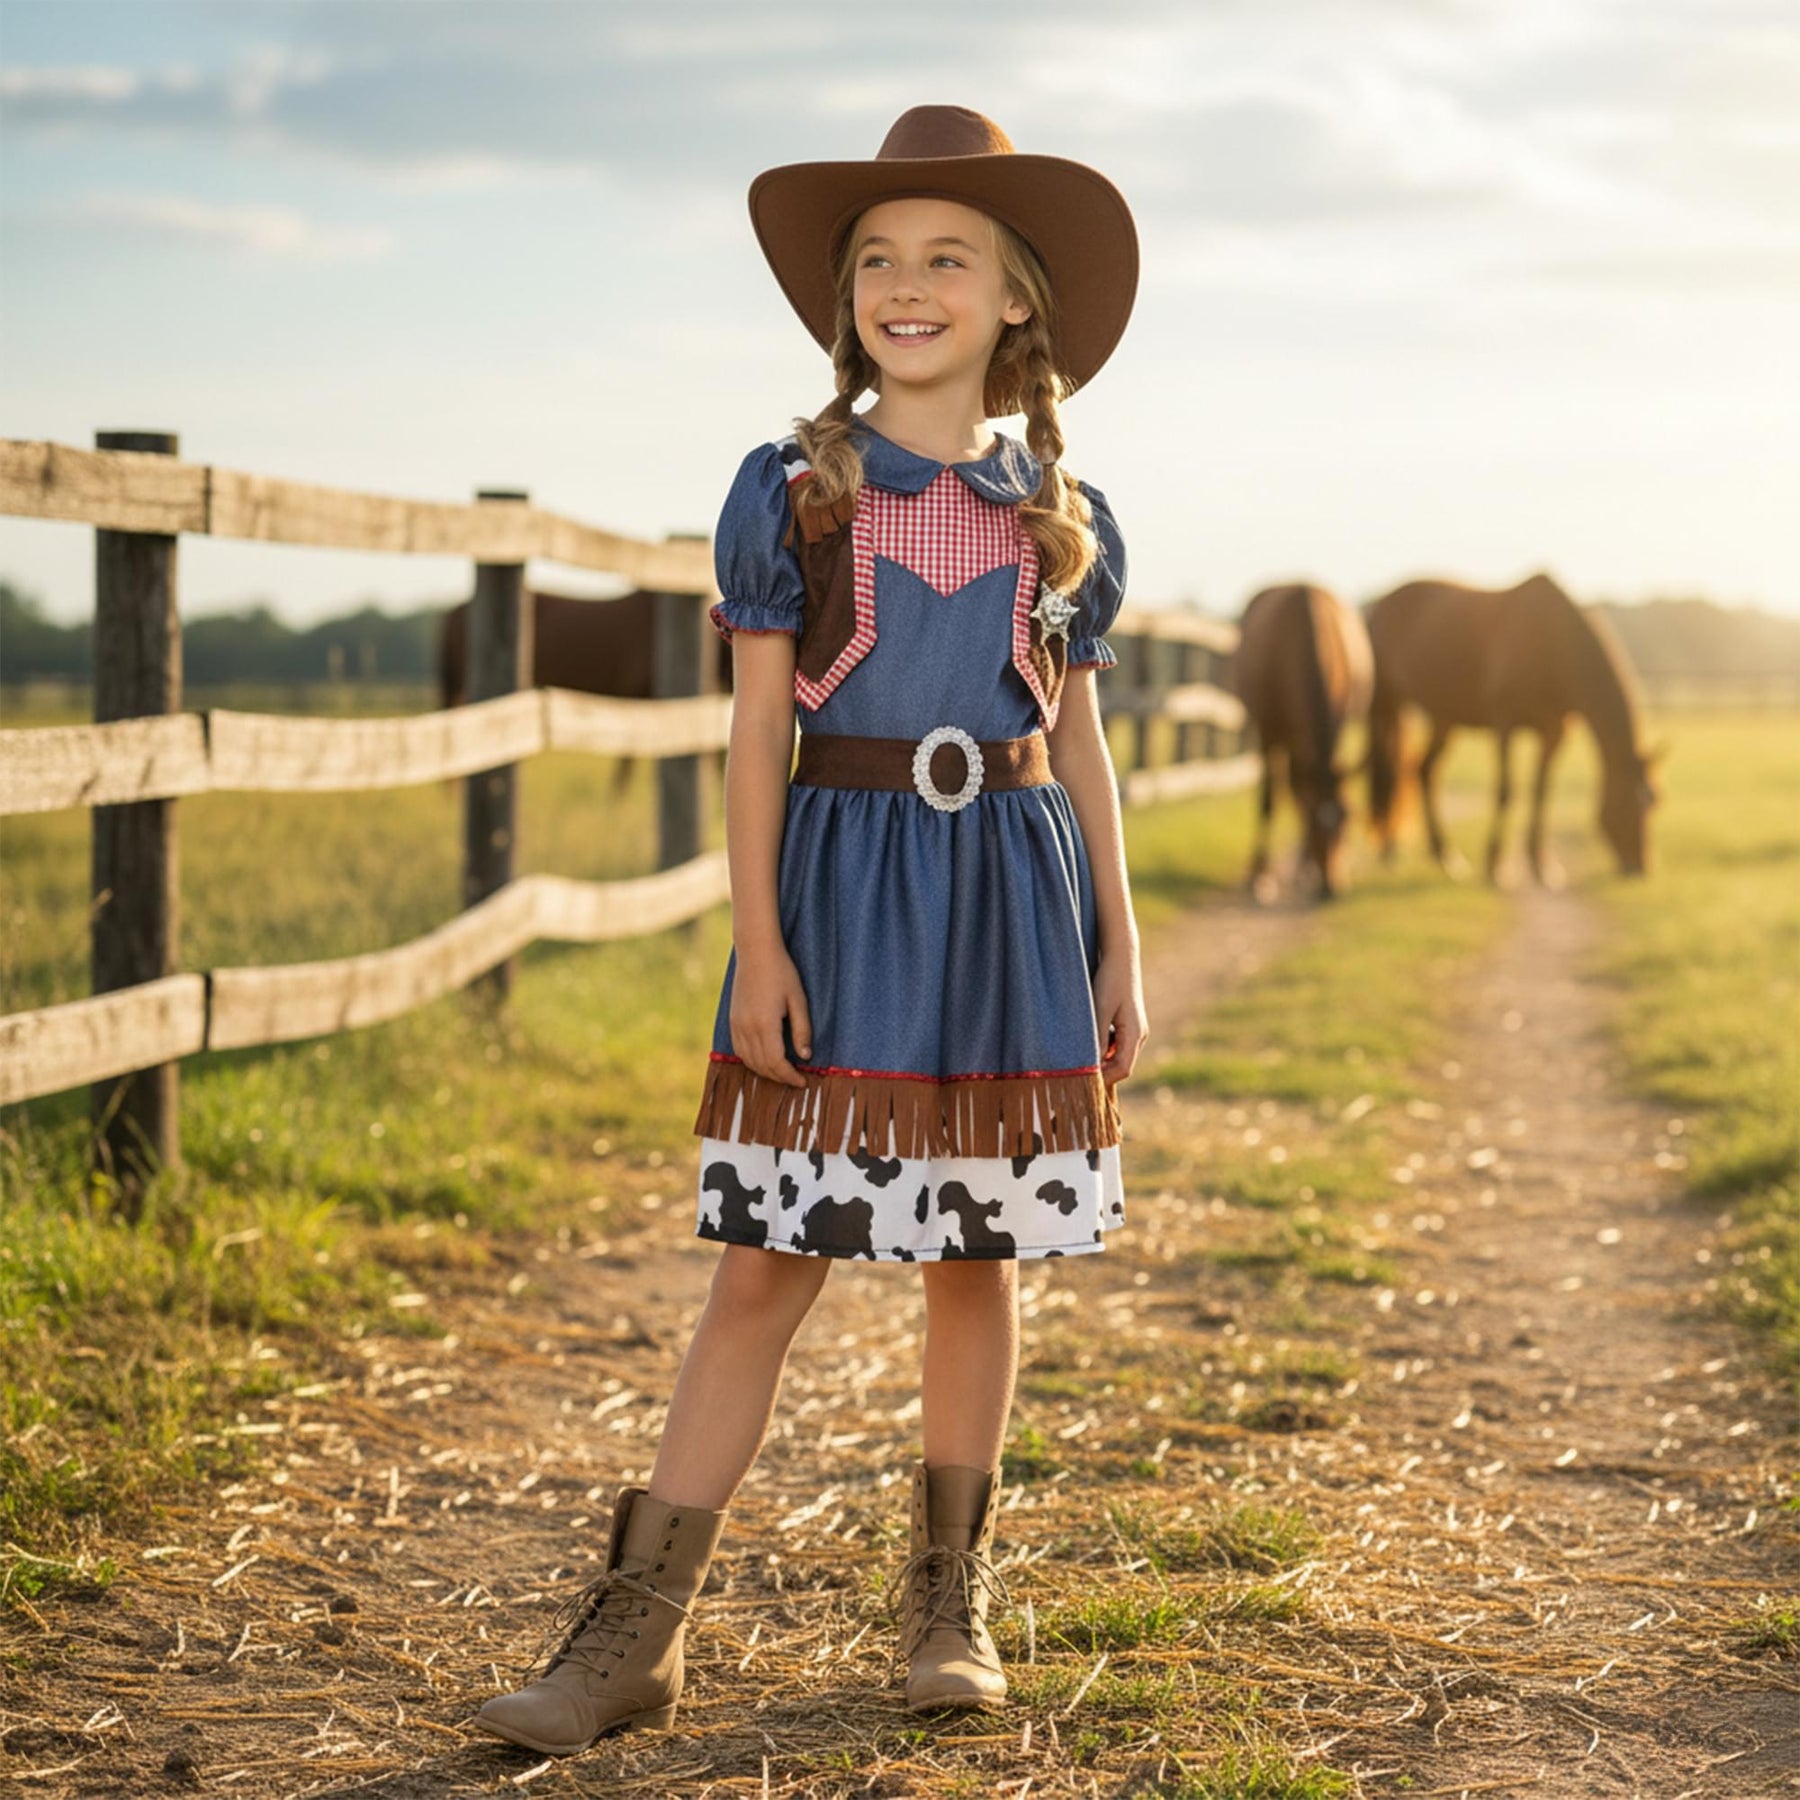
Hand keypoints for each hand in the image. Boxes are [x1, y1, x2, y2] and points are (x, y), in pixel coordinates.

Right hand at [729, 943, 812, 1088]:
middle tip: (796, 1080)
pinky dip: (752, 1061)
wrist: (755, 952)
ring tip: (782, 1072)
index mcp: (765, 1024)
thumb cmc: (782, 972)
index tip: (803, 1082)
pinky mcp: (732, 1021)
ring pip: (748, 1061)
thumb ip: (802, 1030)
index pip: (777, 1063)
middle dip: (780, 1077)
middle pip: (762, 1066)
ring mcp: (736, 1025)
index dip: (790, 1077)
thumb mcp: (798, 1000)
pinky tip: (764, 1060)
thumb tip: (805, 1056)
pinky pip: (739, 1050)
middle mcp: (747, 1028)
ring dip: (765, 1072)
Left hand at [1092, 948, 1147, 1089]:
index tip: (1082, 1078)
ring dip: (1101, 1059)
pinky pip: (1117, 1044)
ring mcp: (1135, 1029)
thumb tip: (1092, 1066)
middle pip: (1122, 1066)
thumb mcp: (1099, 1010)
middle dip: (1101, 1071)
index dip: (1104, 1078)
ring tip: (1079, 1054)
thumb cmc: (1109, 980)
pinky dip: (1103, 1047)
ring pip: (1118, 1056)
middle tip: (1076, 1070)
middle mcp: (1139, 1035)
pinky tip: (1088, 1038)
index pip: (1123, 1069)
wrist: (1121, 956)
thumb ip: (1098, 1038)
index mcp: (1135, 1034)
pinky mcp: (1128, 1023)